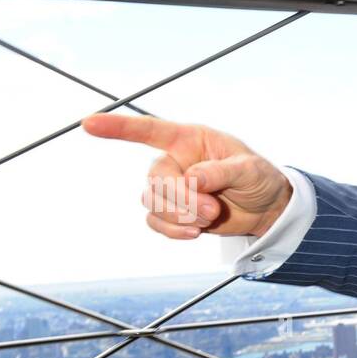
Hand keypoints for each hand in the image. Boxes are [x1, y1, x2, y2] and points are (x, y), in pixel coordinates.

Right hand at [81, 113, 292, 239]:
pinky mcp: (175, 213)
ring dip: (180, 216)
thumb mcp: (249, 169)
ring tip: (211, 217)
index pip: (149, 130)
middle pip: (155, 179)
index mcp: (189, 139)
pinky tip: (194, 234)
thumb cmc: (258, 177)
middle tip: (213, 210)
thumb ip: (221, 171)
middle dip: (180, 199)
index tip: (89, 123)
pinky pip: (157, 222)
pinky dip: (173, 231)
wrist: (267, 207)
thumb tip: (193, 179)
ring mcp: (172, 188)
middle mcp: (175, 160)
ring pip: (152, 202)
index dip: (119, 127)